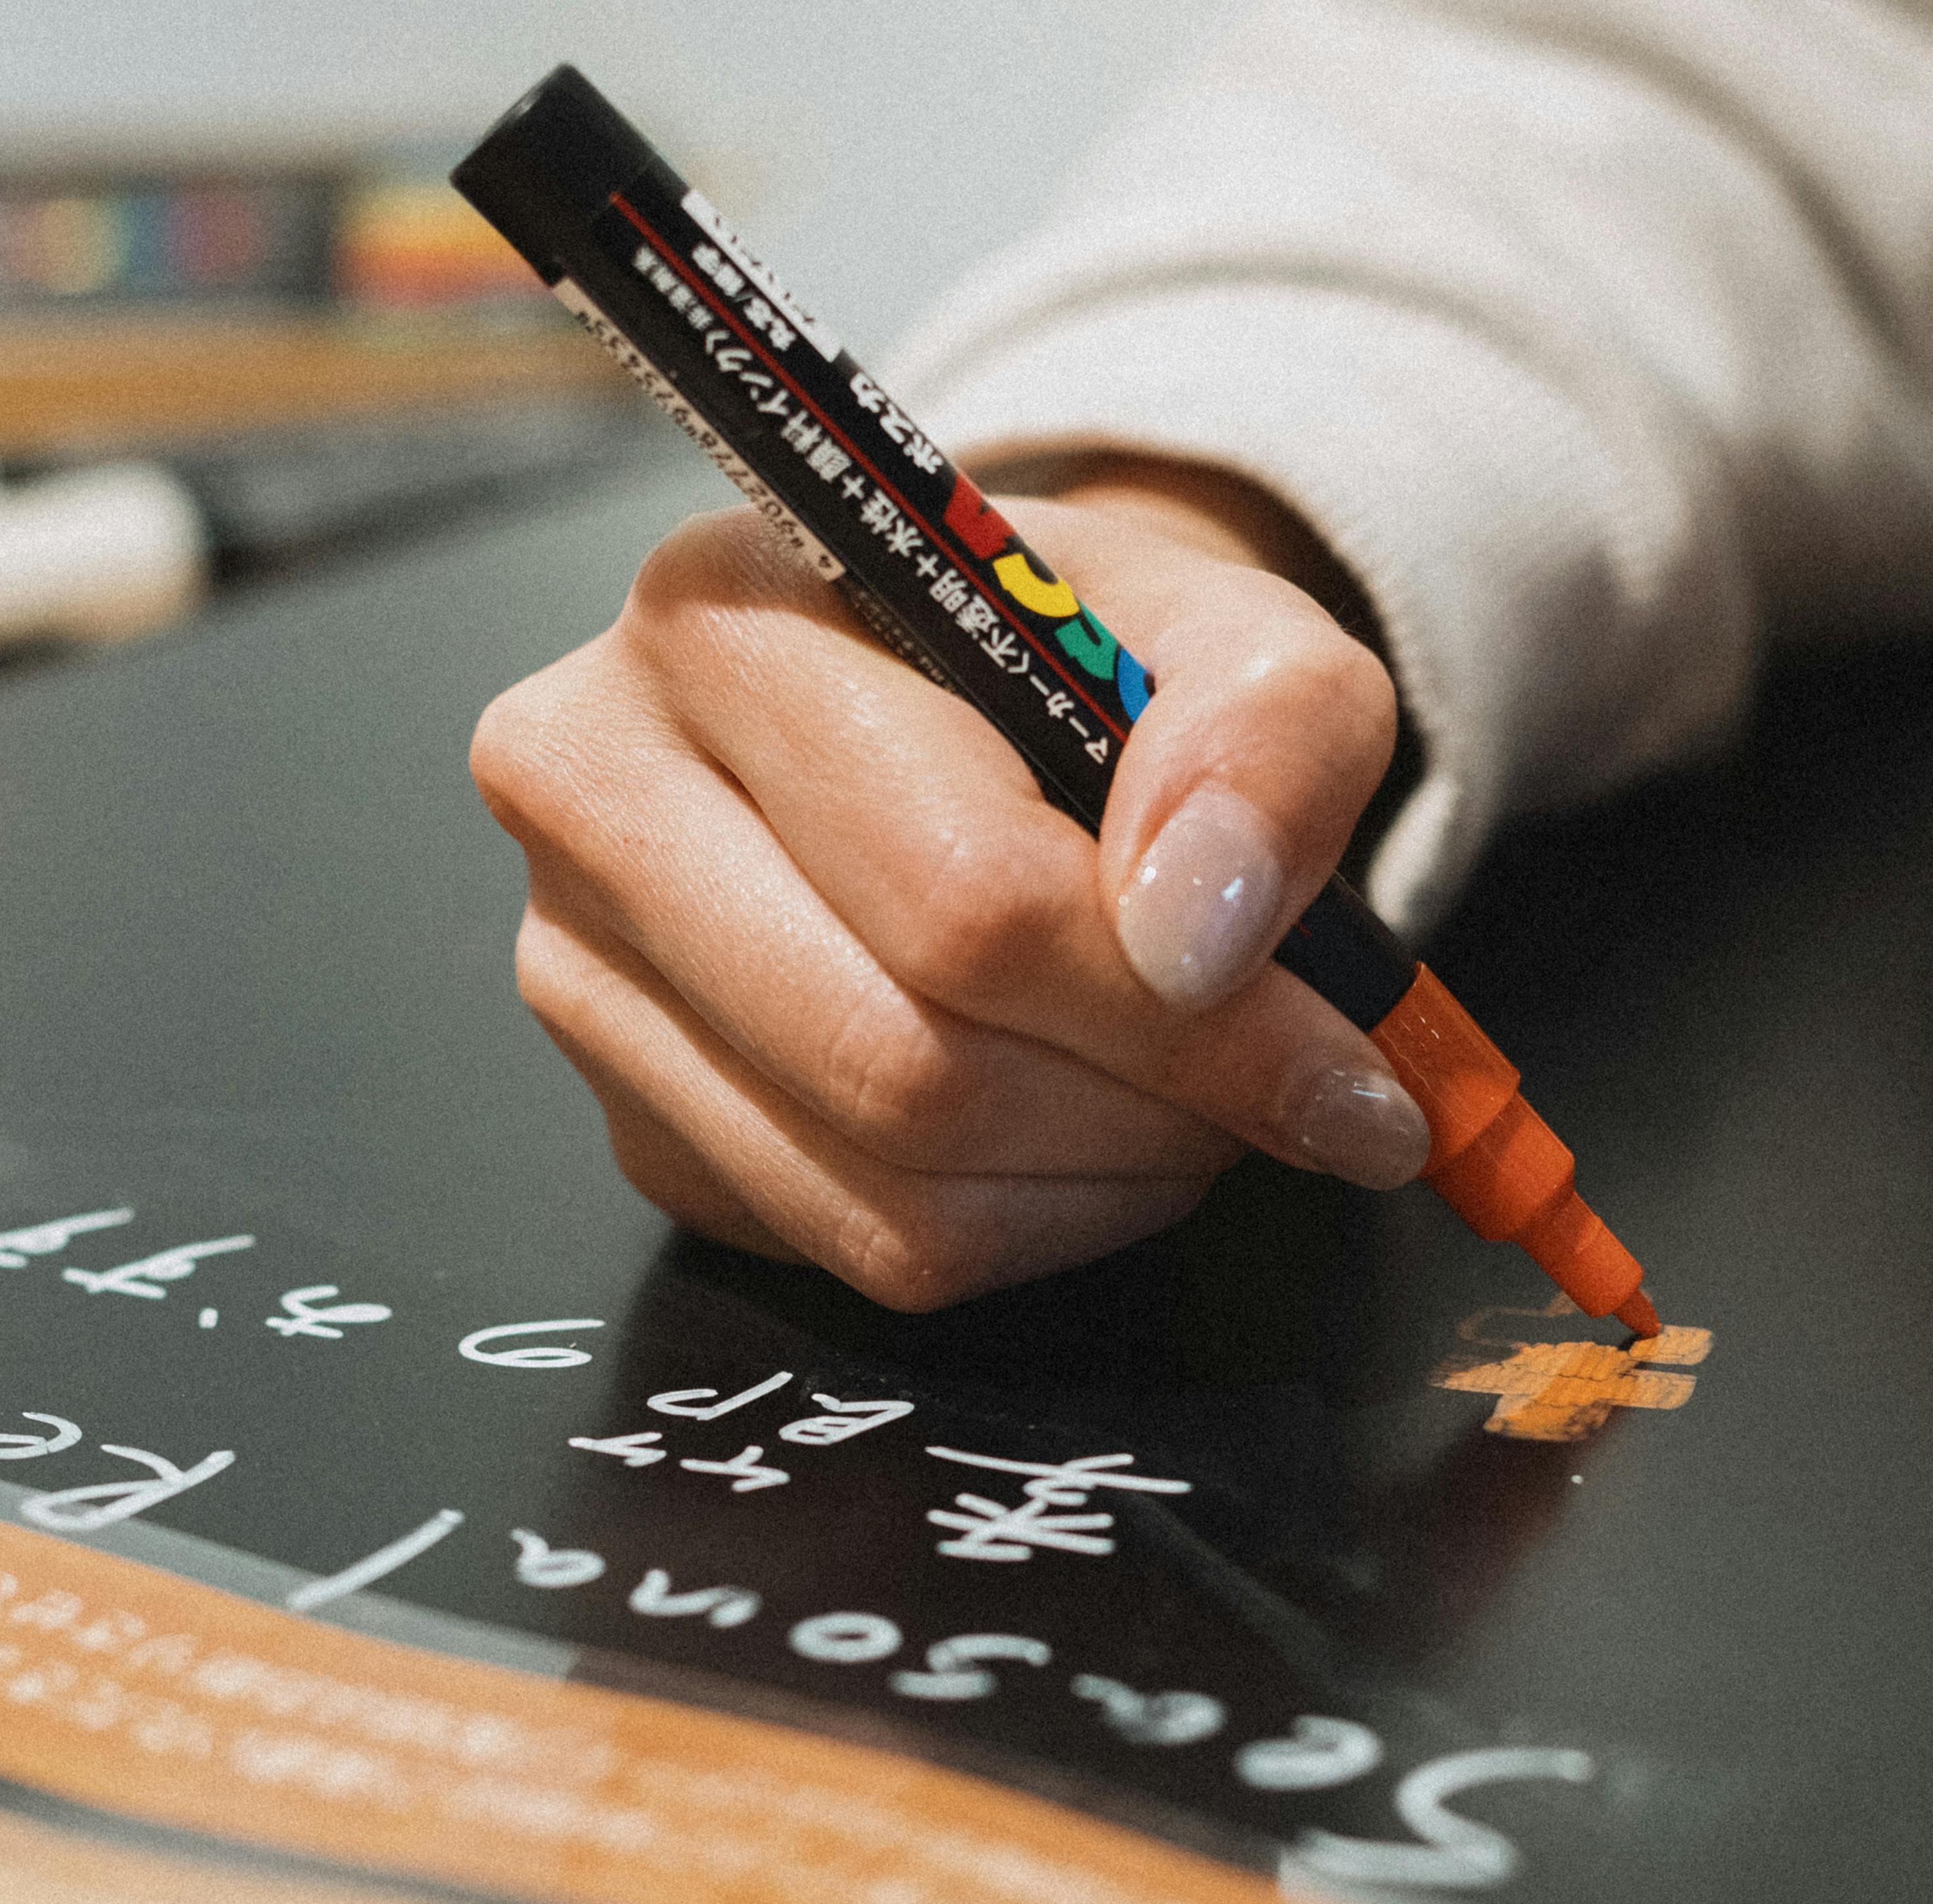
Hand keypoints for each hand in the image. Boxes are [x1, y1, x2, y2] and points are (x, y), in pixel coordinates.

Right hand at [472, 459, 1410, 1309]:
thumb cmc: (1083, 665)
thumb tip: (1196, 941)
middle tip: (1281, 1093)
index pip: (958, 892)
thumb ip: (1265, 736)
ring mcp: (586, 977)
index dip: (1181, 1013)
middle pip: (906, 1063)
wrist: (971, 699)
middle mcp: (595, 791)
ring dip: (1102, 1182)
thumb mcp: (1238, 635)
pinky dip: (1028, 1227)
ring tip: (1192, 1099)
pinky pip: (861, 1254)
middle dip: (1148, 1108)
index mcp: (717, 621)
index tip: (1346, 1067)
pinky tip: (1084, 1132)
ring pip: (888, 1194)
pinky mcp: (635, 1122)